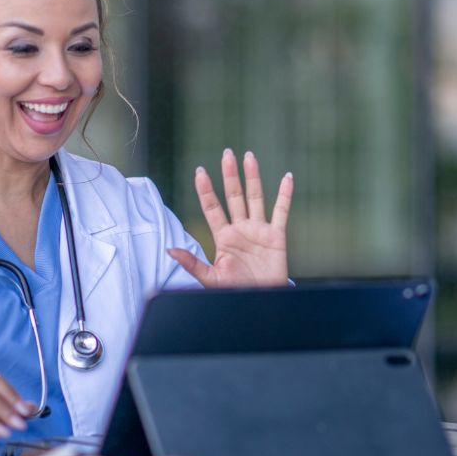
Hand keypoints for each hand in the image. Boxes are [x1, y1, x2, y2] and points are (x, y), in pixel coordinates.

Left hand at [167, 148, 292, 286]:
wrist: (260, 301)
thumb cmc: (235, 291)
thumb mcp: (211, 278)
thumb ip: (192, 263)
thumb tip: (169, 250)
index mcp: (223, 237)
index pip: (212, 208)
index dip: (206, 190)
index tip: (200, 171)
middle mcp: (240, 229)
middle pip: (234, 196)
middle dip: (230, 175)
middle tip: (226, 153)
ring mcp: (259, 230)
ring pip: (255, 198)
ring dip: (253, 177)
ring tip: (249, 157)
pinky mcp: (277, 236)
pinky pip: (282, 211)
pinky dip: (285, 195)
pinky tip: (287, 178)